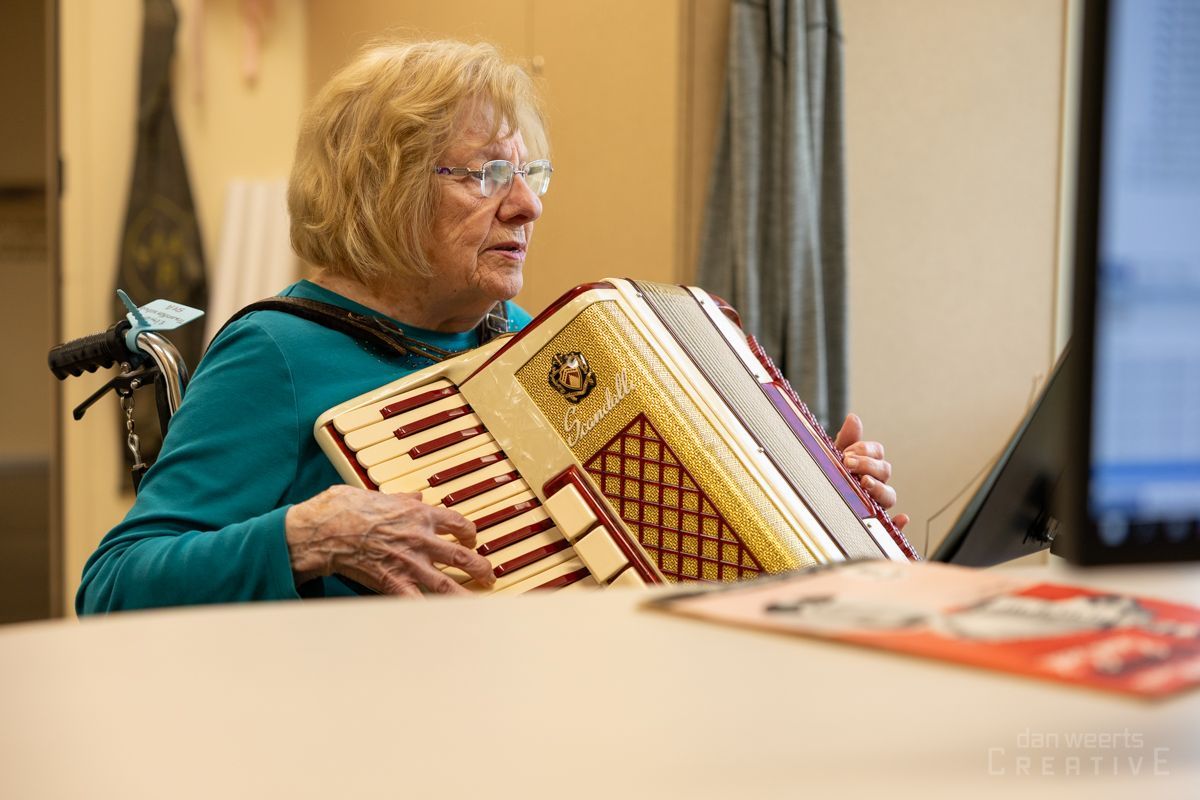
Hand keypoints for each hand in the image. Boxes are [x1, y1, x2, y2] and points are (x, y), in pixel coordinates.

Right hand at [284, 485, 494, 595]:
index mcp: (419, 515)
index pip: (457, 523)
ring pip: (446, 583)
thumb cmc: (346, 508)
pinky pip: (416, 602)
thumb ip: (403, 498)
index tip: (471, 538)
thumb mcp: (379, 494)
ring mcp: (409, 563)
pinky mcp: (393, 582)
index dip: (469, 532)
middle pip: (462, 556)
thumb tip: (417, 496)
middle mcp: (420, 539)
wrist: (326, 528)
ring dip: (465, 595)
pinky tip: (442, 622)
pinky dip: (429, 613)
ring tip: (478, 603)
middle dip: (479, 567)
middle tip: (488, 575)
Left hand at [834, 413, 909, 530]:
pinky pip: (892, 526)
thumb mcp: (834, 456)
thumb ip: (846, 439)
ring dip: (880, 488)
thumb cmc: (830, 474)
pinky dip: (899, 524)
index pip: (877, 452)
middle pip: (885, 470)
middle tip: (847, 464)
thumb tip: (854, 418)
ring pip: (890, 495)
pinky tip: (902, 519)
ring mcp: (876, 502)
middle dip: (867, 464)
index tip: (845, 452)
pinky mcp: (874, 523)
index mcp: (868, 464)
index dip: (864, 450)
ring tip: (865, 483)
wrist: (815, 498)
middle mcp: (876, 482)